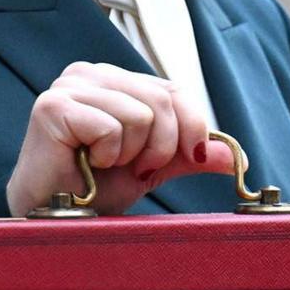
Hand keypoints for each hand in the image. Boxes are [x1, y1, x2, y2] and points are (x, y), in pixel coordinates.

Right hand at [5, 62, 233, 215]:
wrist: (55, 216)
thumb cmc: (95, 187)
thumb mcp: (152, 167)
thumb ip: (188, 155)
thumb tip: (234, 156)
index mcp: (115, 80)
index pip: (173, 90)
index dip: (193, 126)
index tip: (190, 159)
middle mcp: (91, 73)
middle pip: (162, 101)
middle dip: (162, 147)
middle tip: (138, 169)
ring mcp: (70, 86)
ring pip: (141, 115)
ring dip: (131, 154)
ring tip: (105, 165)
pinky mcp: (54, 106)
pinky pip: (112, 127)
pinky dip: (108, 155)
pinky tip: (86, 163)